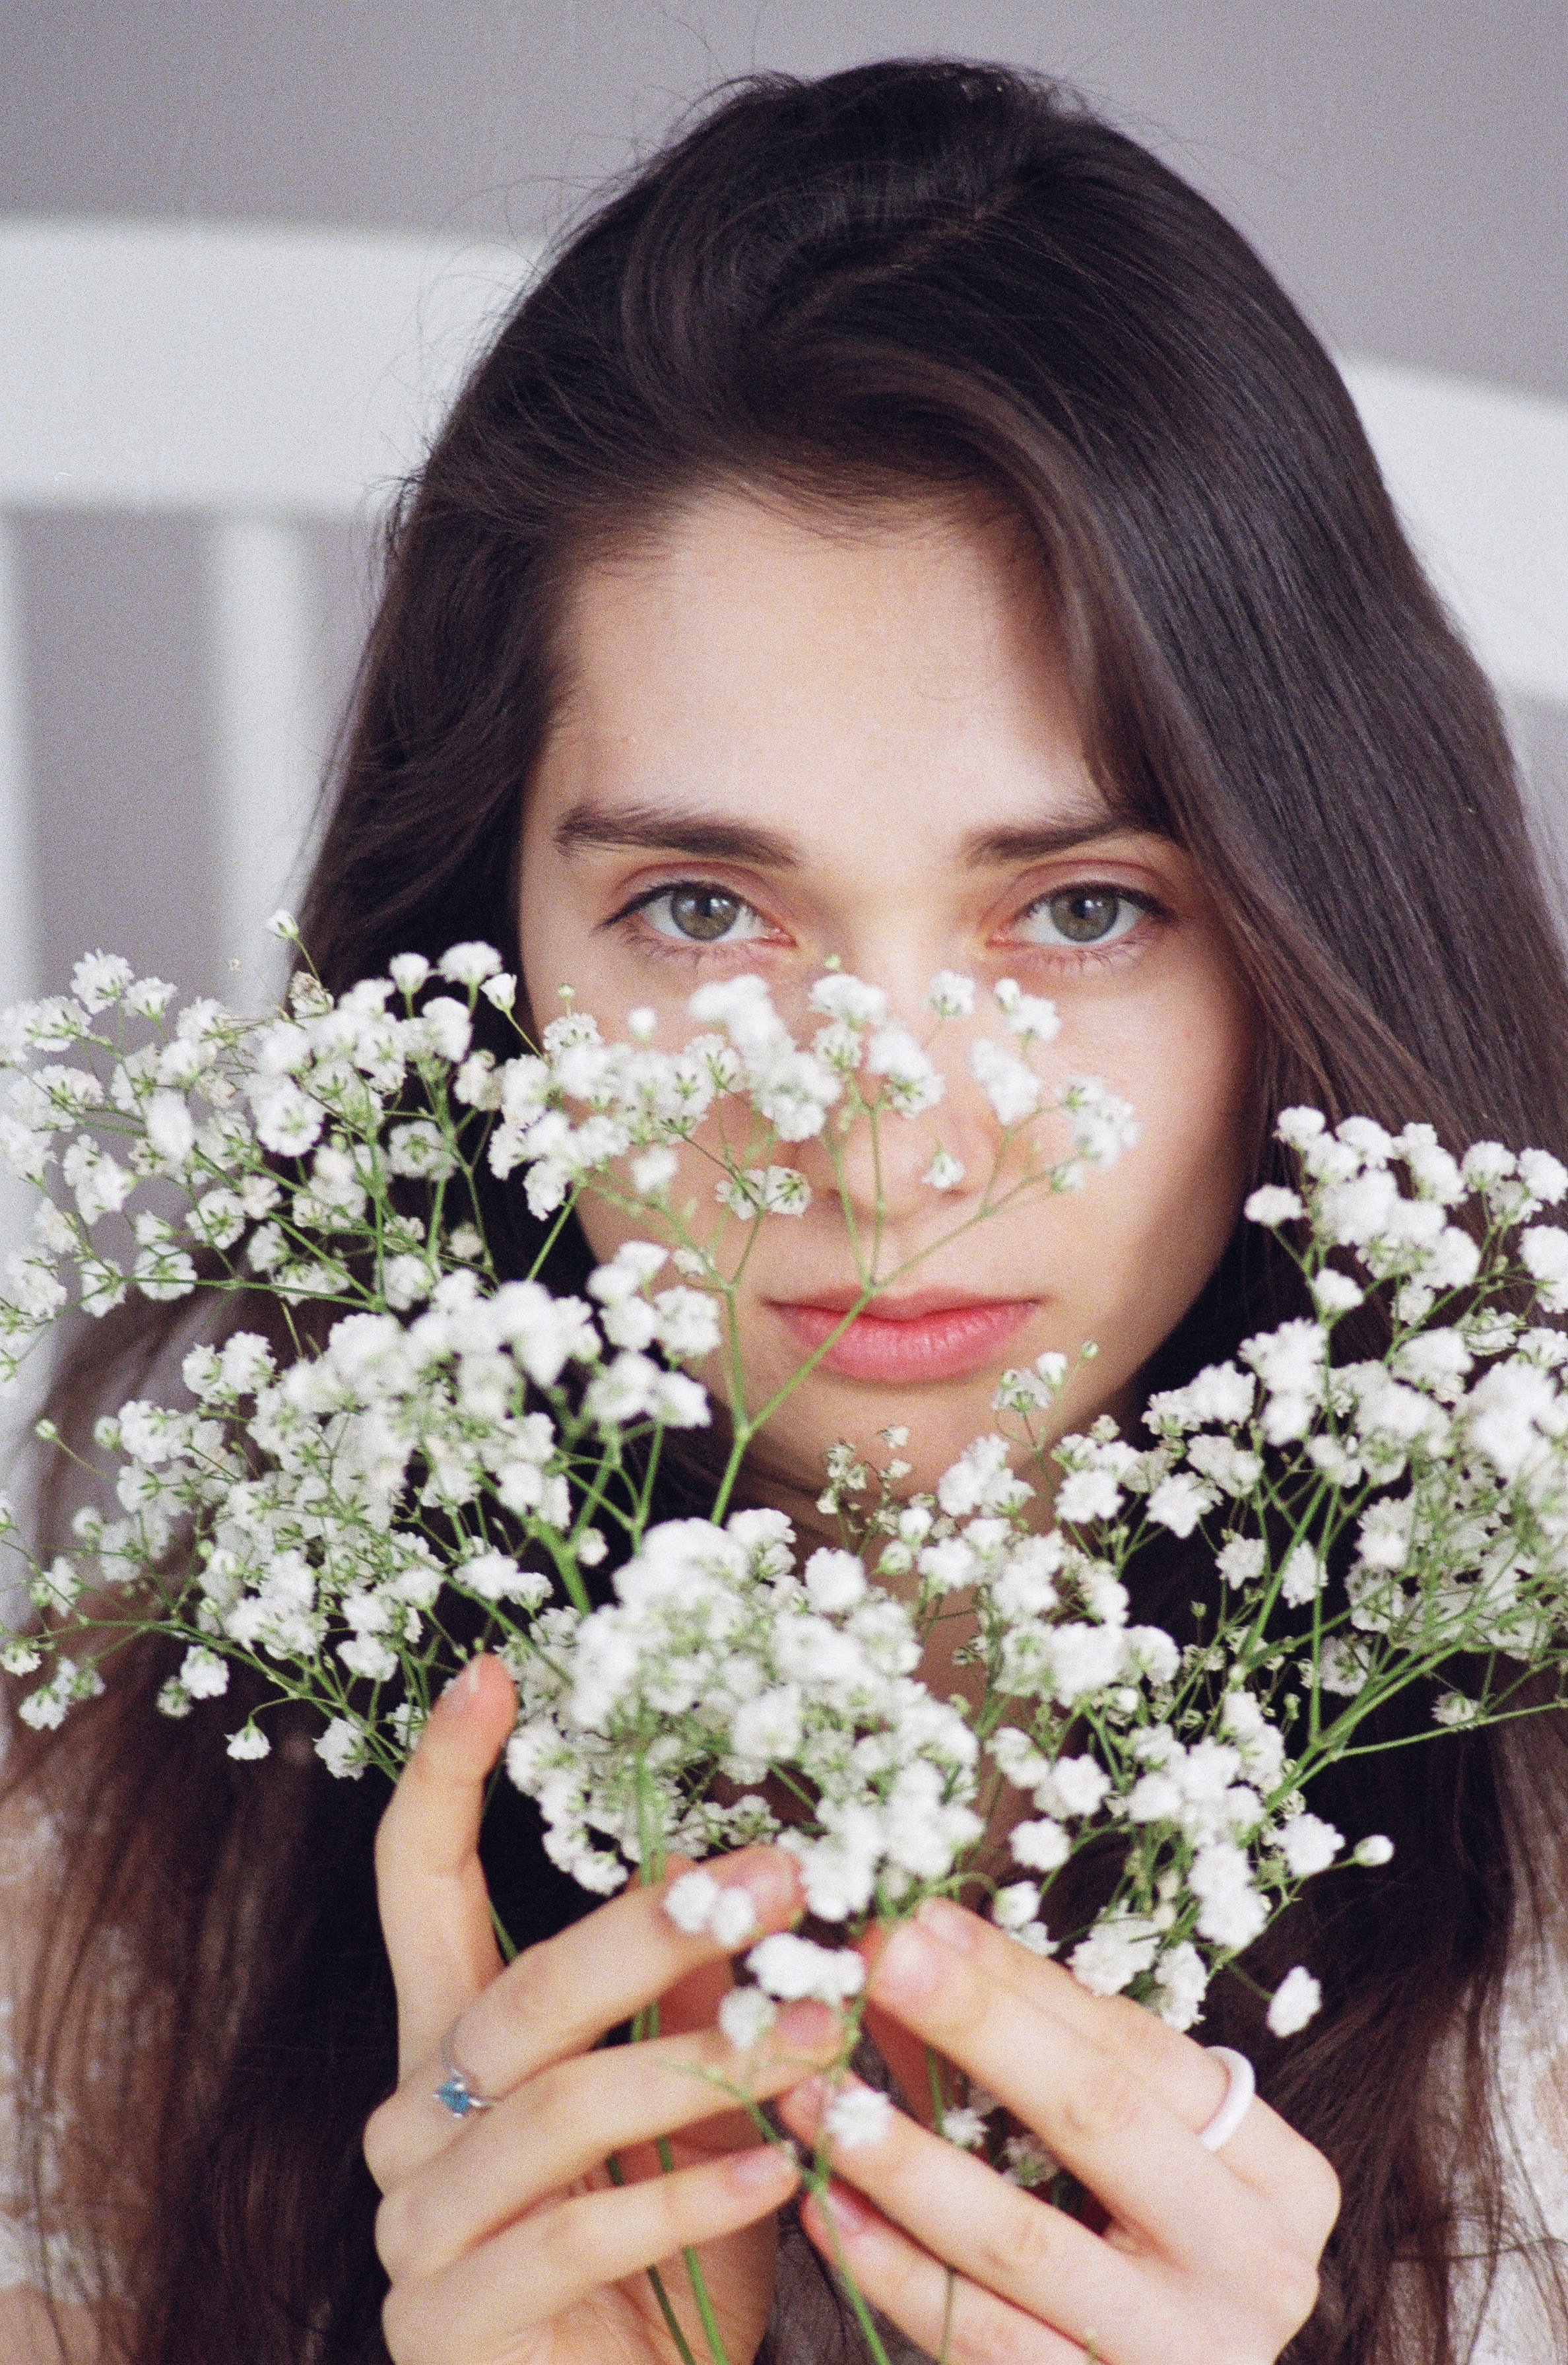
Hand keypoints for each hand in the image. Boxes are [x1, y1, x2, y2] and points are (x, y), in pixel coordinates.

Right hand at [363, 1656, 837, 2364]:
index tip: (489, 1670)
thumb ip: (700, 2001)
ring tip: (818, 2042)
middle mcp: (411, 2118)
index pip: (416, 1884)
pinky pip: (573, 2239)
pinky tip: (782, 2175)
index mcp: (452, 2044)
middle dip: (653, 1928)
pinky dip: (687, 2200)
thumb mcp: (697, 2111)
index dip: (443, 1775)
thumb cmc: (671, 2261)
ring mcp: (415, 2227)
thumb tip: (764, 1886)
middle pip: (518, 1991)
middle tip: (785, 1878)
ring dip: (700, 2067)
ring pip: (554, 2111)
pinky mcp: (445, 2324)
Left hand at [779, 1898, 1339, 2364]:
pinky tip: (825, 2206)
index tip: (923, 1917)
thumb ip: (1025, 2050)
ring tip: (816, 2092)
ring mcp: (1181, 2353)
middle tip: (876, 1957)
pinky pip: (980, 2338)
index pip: (1138, 2048)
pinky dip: (892, 2268)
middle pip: (1096, 2116)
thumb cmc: (1148, 2249)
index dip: (1023, 1977)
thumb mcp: (1121, 2146)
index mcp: (1279, 2177)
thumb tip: (911, 1942)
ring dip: (901, 2155)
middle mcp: (1254, 2266)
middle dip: (975, 2025)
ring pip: (1021, 2238)